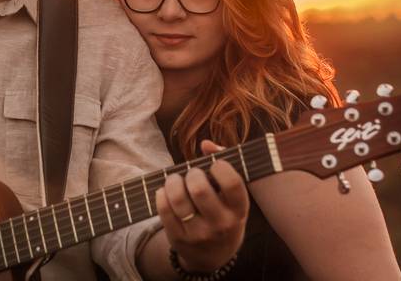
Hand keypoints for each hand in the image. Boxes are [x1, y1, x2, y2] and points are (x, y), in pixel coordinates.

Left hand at [155, 140, 249, 272]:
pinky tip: (166, 191)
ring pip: (178, 199)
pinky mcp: (178, 238)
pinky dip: (161, 194)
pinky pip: (164, 209)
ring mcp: (199, 234)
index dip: (221, 167)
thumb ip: (224, 166)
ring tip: (175, 179)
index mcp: (239, 210)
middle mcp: (221, 224)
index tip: (214, 165)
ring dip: (173, 182)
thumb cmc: (223, 213)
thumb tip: (206, 144)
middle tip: (192, 173)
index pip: (233, 184)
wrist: (213, 256)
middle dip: (192, 174)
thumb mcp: (232, 198)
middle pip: (200, 190)